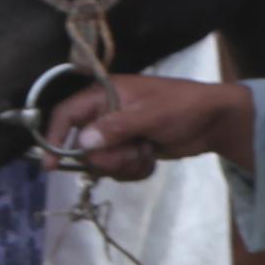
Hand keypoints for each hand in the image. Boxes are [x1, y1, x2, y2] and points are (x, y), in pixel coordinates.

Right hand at [42, 71, 258, 180]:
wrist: (214, 121)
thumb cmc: (182, 106)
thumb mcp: (150, 114)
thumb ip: (116, 128)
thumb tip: (85, 142)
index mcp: (104, 94)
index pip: (67, 114)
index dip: (55, 137)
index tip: (51, 165)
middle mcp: (106, 114)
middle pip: (85, 147)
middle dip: (108, 157)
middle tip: (131, 152)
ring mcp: (118, 134)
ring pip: (102, 162)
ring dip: (124, 164)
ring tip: (146, 152)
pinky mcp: (130, 150)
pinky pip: (119, 169)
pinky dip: (134, 169)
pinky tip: (151, 158)